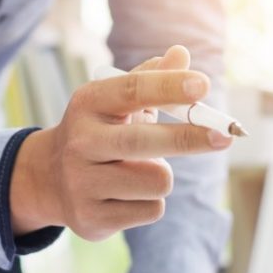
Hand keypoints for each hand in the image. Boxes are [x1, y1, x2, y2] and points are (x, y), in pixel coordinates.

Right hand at [9, 45, 231, 239]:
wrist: (49, 180)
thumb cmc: (100, 132)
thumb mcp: (116, 101)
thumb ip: (150, 78)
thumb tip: (181, 54)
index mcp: (87, 104)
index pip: (132, 90)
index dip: (169, 87)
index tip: (203, 86)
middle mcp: (80, 143)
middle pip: (144, 141)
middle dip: (190, 139)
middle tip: (224, 137)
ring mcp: (82, 183)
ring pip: (157, 181)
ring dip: (163, 176)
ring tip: (140, 172)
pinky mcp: (92, 219)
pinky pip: (151, 209)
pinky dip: (151, 202)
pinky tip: (127, 196)